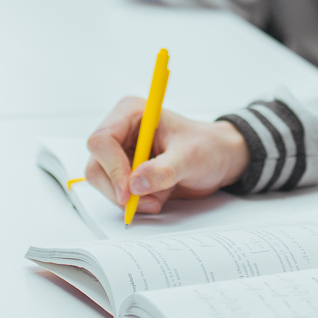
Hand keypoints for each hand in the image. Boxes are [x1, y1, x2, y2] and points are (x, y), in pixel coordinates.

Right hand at [83, 96, 249, 215]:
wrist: (220, 159)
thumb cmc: (208, 147)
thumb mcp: (190, 156)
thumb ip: (164, 170)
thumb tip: (136, 183)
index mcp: (132, 114)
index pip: (102, 140)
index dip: (112, 167)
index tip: (128, 191)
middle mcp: (122, 133)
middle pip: (97, 166)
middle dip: (119, 189)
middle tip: (147, 202)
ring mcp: (122, 155)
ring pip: (104, 184)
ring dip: (130, 199)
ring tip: (158, 198)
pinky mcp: (127, 174)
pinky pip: (117, 195)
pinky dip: (135, 203)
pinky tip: (157, 198)